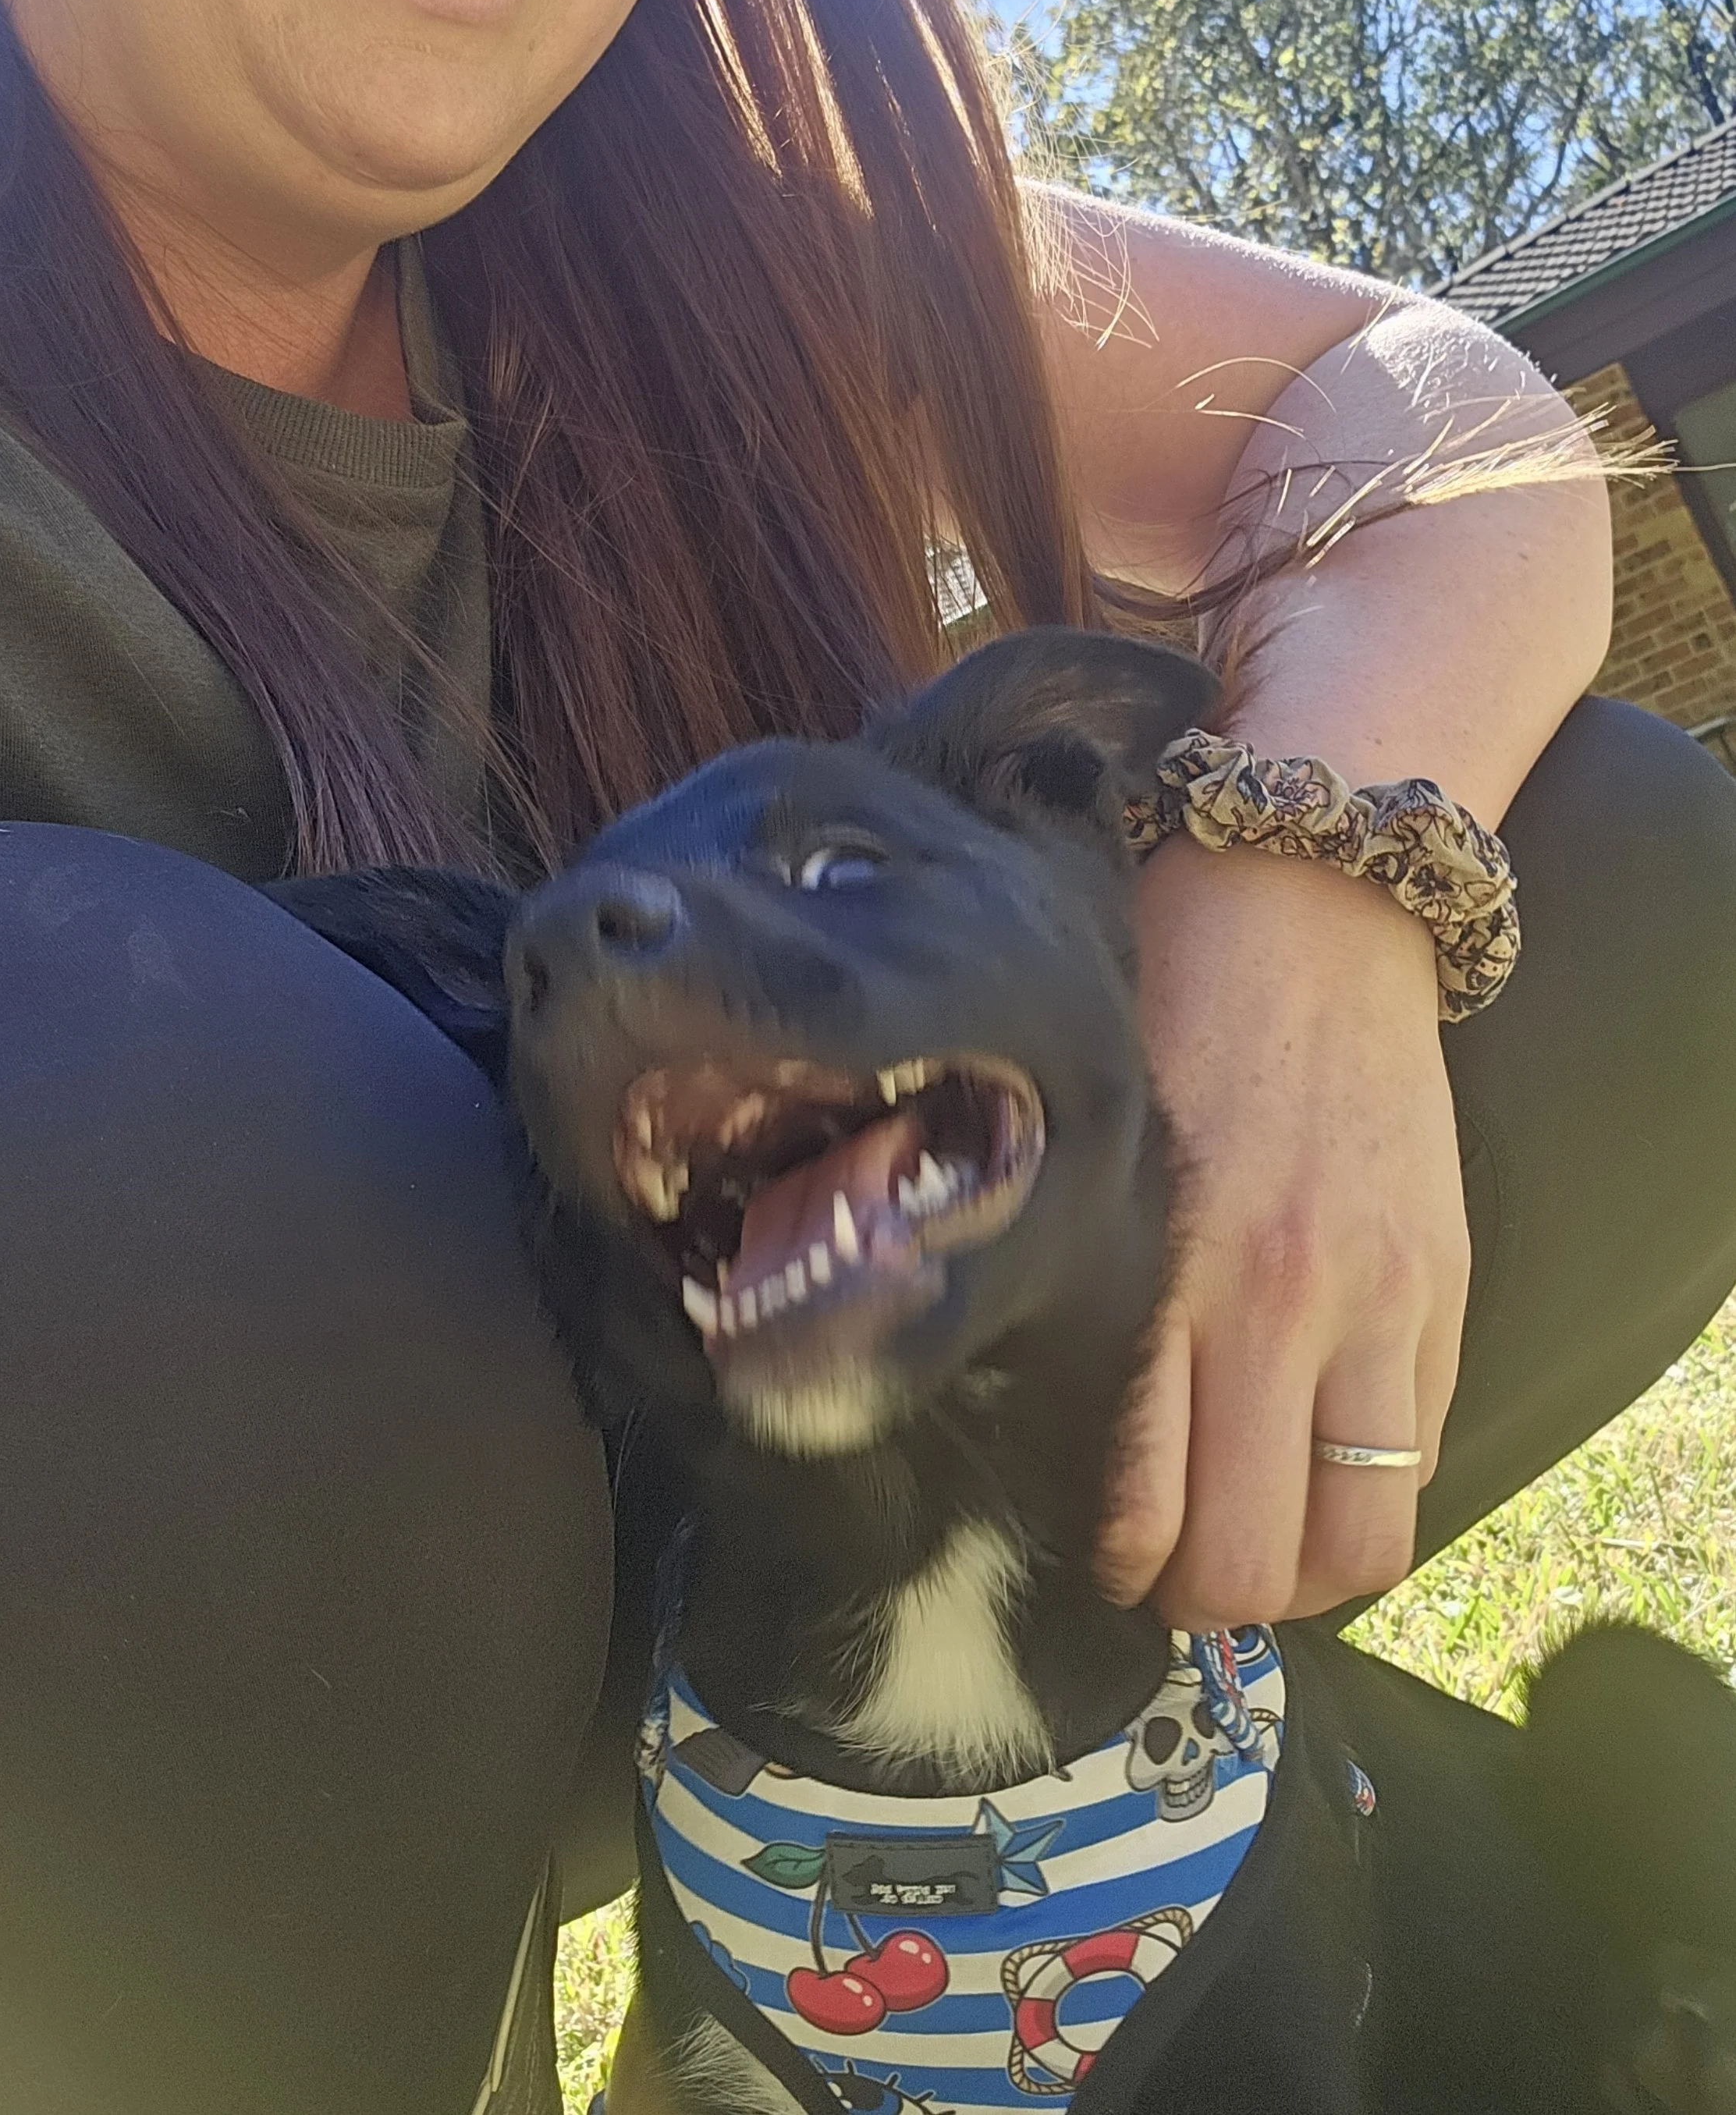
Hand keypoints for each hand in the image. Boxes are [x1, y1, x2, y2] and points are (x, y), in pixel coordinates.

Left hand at [1095, 831, 1470, 1628]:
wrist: (1304, 898)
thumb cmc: (1162, 1007)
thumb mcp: (1092, 1145)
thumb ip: (1082, 1281)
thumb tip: (1050, 1417)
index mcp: (1163, 1267)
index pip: (1146, 1504)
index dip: (1121, 1568)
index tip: (1104, 1559)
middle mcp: (1279, 1303)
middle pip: (1256, 1558)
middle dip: (1204, 1598)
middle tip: (1172, 1573)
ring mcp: (1380, 1301)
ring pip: (1361, 1542)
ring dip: (1304, 1575)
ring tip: (1258, 1544)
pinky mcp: (1447, 1285)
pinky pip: (1422, 1455)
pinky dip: (1369, 1491)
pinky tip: (1317, 1464)